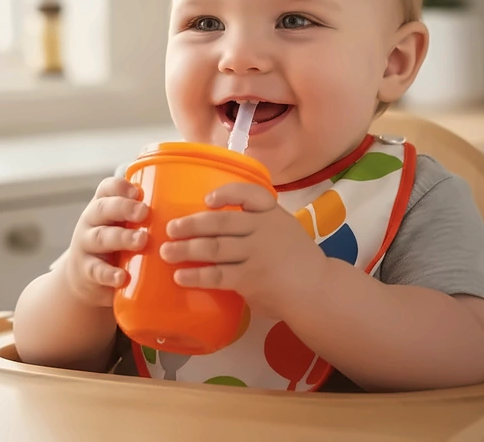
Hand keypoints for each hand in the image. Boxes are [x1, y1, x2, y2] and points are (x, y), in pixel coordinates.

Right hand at [64, 177, 148, 307]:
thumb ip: (146, 216)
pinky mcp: (87, 270)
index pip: (107, 188)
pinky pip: (96, 270)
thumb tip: (189, 207)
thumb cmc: (117, 243)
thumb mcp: (126, 224)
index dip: (120, 187)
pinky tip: (122, 277)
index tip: (138, 191)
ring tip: (141, 241)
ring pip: (100, 237)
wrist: (87, 277)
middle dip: (123, 208)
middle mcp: (92, 221)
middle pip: (103, 208)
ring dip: (122, 238)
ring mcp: (86, 245)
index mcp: (104, 205)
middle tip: (144, 212)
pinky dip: (109, 274)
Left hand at [159, 183, 326, 316]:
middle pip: (221, 221)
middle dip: (191, 224)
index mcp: (271, 214)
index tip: (207, 199)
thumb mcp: (283, 228)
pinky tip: (180, 276)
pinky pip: (218, 275)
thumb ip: (257, 222)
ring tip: (166, 252)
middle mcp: (263, 229)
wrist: (317, 290)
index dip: (227, 193)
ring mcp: (257, 254)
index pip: (250, 194)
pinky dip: (196, 275)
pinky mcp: (252, 279)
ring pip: (214, 247)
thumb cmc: (295, 258)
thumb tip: (213, 218)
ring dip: (186, 249)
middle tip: (170, 228)